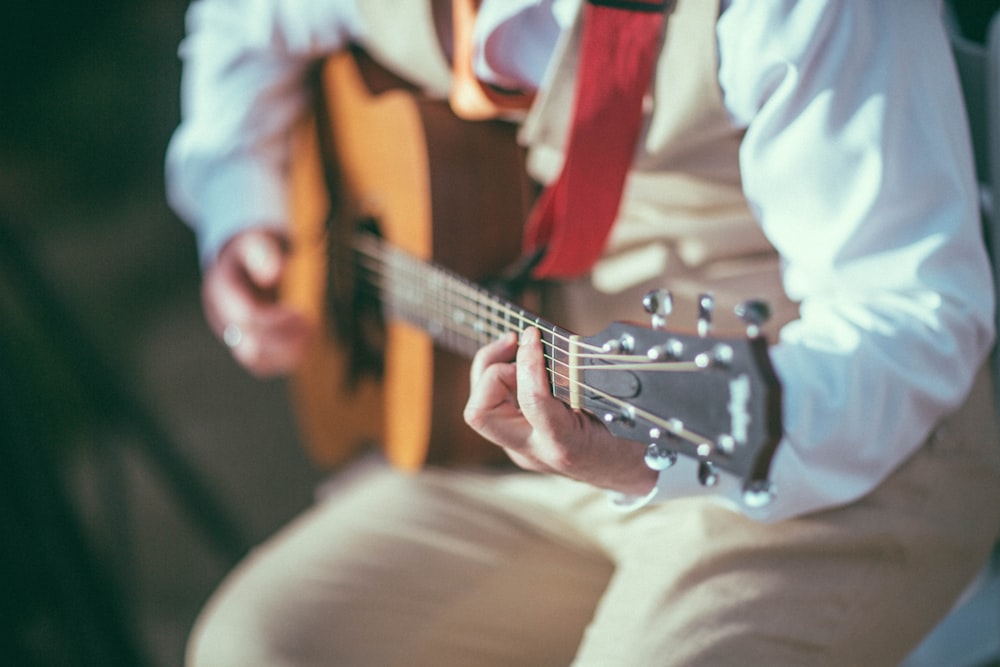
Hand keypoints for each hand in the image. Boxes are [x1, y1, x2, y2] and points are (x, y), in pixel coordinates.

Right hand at [201, 228, 311, 376]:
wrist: (243, 262)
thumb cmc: (254, 250)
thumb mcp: (256, 240)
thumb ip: (262, 252)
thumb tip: (272, 273)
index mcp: (221, 290)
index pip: (246, 318)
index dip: (276, 321)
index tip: (301, 314)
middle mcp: (222, 316)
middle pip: (249, 345)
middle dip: (284, 341)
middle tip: (311, 327)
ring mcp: (232, 333)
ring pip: (256, 360)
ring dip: (287, 353)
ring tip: (312, 336)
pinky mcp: (246, 344)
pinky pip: (263, 364)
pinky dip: (286, 358)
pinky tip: (306, 343)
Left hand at [464, 327, 657, 495]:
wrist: (631, 474)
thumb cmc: (634, 439)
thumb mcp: (623, 409)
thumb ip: (596, 378)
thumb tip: (574, 342)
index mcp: (565, 446)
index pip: (532, 401)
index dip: (529, 362)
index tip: (534, 335)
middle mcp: (534, 451)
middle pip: (480, 413)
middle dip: (490, 369)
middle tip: (516, 343)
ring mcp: (522, 448)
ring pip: (479, 409)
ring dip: (489, 370)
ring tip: (515, 345)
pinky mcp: (519, 441)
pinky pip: (494, 406)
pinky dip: (501, 379)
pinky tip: (521, 363)